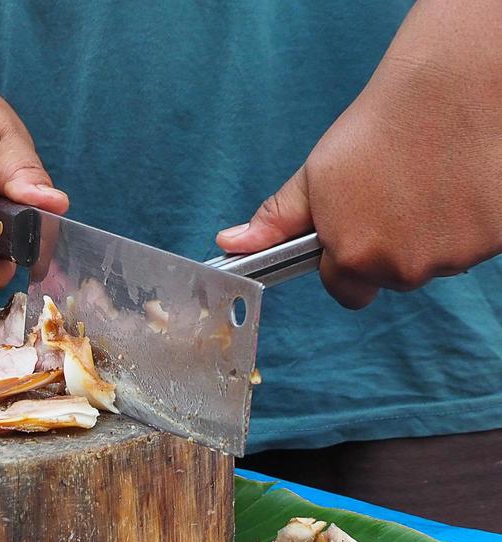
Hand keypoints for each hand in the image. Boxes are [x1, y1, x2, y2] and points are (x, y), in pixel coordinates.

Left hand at [216, 0, 501, 308]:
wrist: (450, 88)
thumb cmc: (379, 127)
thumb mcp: (315, 176)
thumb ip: (277, 220)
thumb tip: (230, 244)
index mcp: (352, 258)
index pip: (346, 291)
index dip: (348, 261)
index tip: (358, 229)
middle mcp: (401, 268)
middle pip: (392, 276)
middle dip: (392, 245)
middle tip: (398, 193)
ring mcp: (451, 257)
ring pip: (436, 260)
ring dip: (434, 232)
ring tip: (430, 180)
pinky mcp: (493, 239)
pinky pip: (475, 244)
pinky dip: (472, 220)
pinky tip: (462, 181)